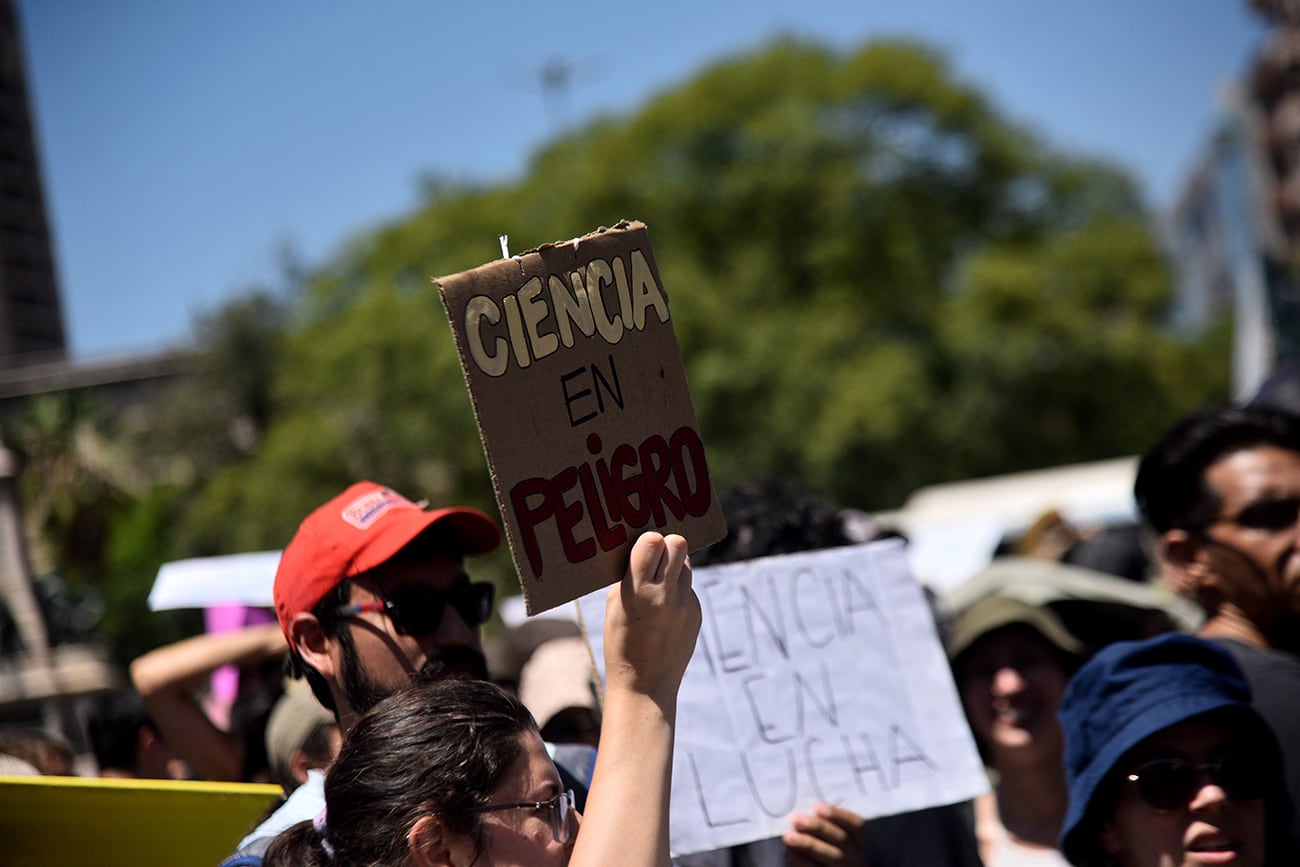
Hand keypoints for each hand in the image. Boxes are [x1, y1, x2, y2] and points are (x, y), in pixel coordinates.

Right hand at [602, 532, 700, 707]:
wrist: (645, 686)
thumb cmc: (621, 642)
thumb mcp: (614, 606)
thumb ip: (629, 576)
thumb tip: (644, 549)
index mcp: (636, 592)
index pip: (652, 541)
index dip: (648, 541)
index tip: (643, 548)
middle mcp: (664, 595)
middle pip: (678, 544)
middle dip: (667, 546)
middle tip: (656, 557)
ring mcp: (685, 605)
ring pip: (686, 563)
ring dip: (674, 566)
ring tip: (660, 583)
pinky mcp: (696, 613)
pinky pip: (688, 587)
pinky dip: (678, 590)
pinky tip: (666, 610)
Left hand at [783, 804, 867, 866]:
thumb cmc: (826, 848)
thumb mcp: (832, 835)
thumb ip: (824, 825)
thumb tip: (803, 813)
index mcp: (858, 841)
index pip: (856, 825)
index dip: (839, 815)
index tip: (817, 808)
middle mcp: (855, 856)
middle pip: (842, 840)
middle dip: (818, 828)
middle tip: (796, 819)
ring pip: (831, 856)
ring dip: (808, 844)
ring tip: (789, 836)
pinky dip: (802, 861)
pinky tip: (790, 852)